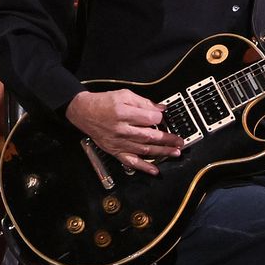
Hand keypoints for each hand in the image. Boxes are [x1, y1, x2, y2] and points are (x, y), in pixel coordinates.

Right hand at [64, 89, 183, 174]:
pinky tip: (155, 170)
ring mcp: (119, 143)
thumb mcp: (124, 94)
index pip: (150, 119)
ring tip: (175, 152)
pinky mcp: (115, 151)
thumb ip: (143, 102)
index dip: (160, 118)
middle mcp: (122, 130)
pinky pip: (131, 162)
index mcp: (124, 113)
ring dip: (161, 152)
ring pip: (144, 150)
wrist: (84, 112)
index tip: (164, 118)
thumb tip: (161, 109)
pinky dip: (143, 167)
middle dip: (168, 140)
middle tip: (180, 142)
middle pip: (150, 137)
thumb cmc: (104, 103)